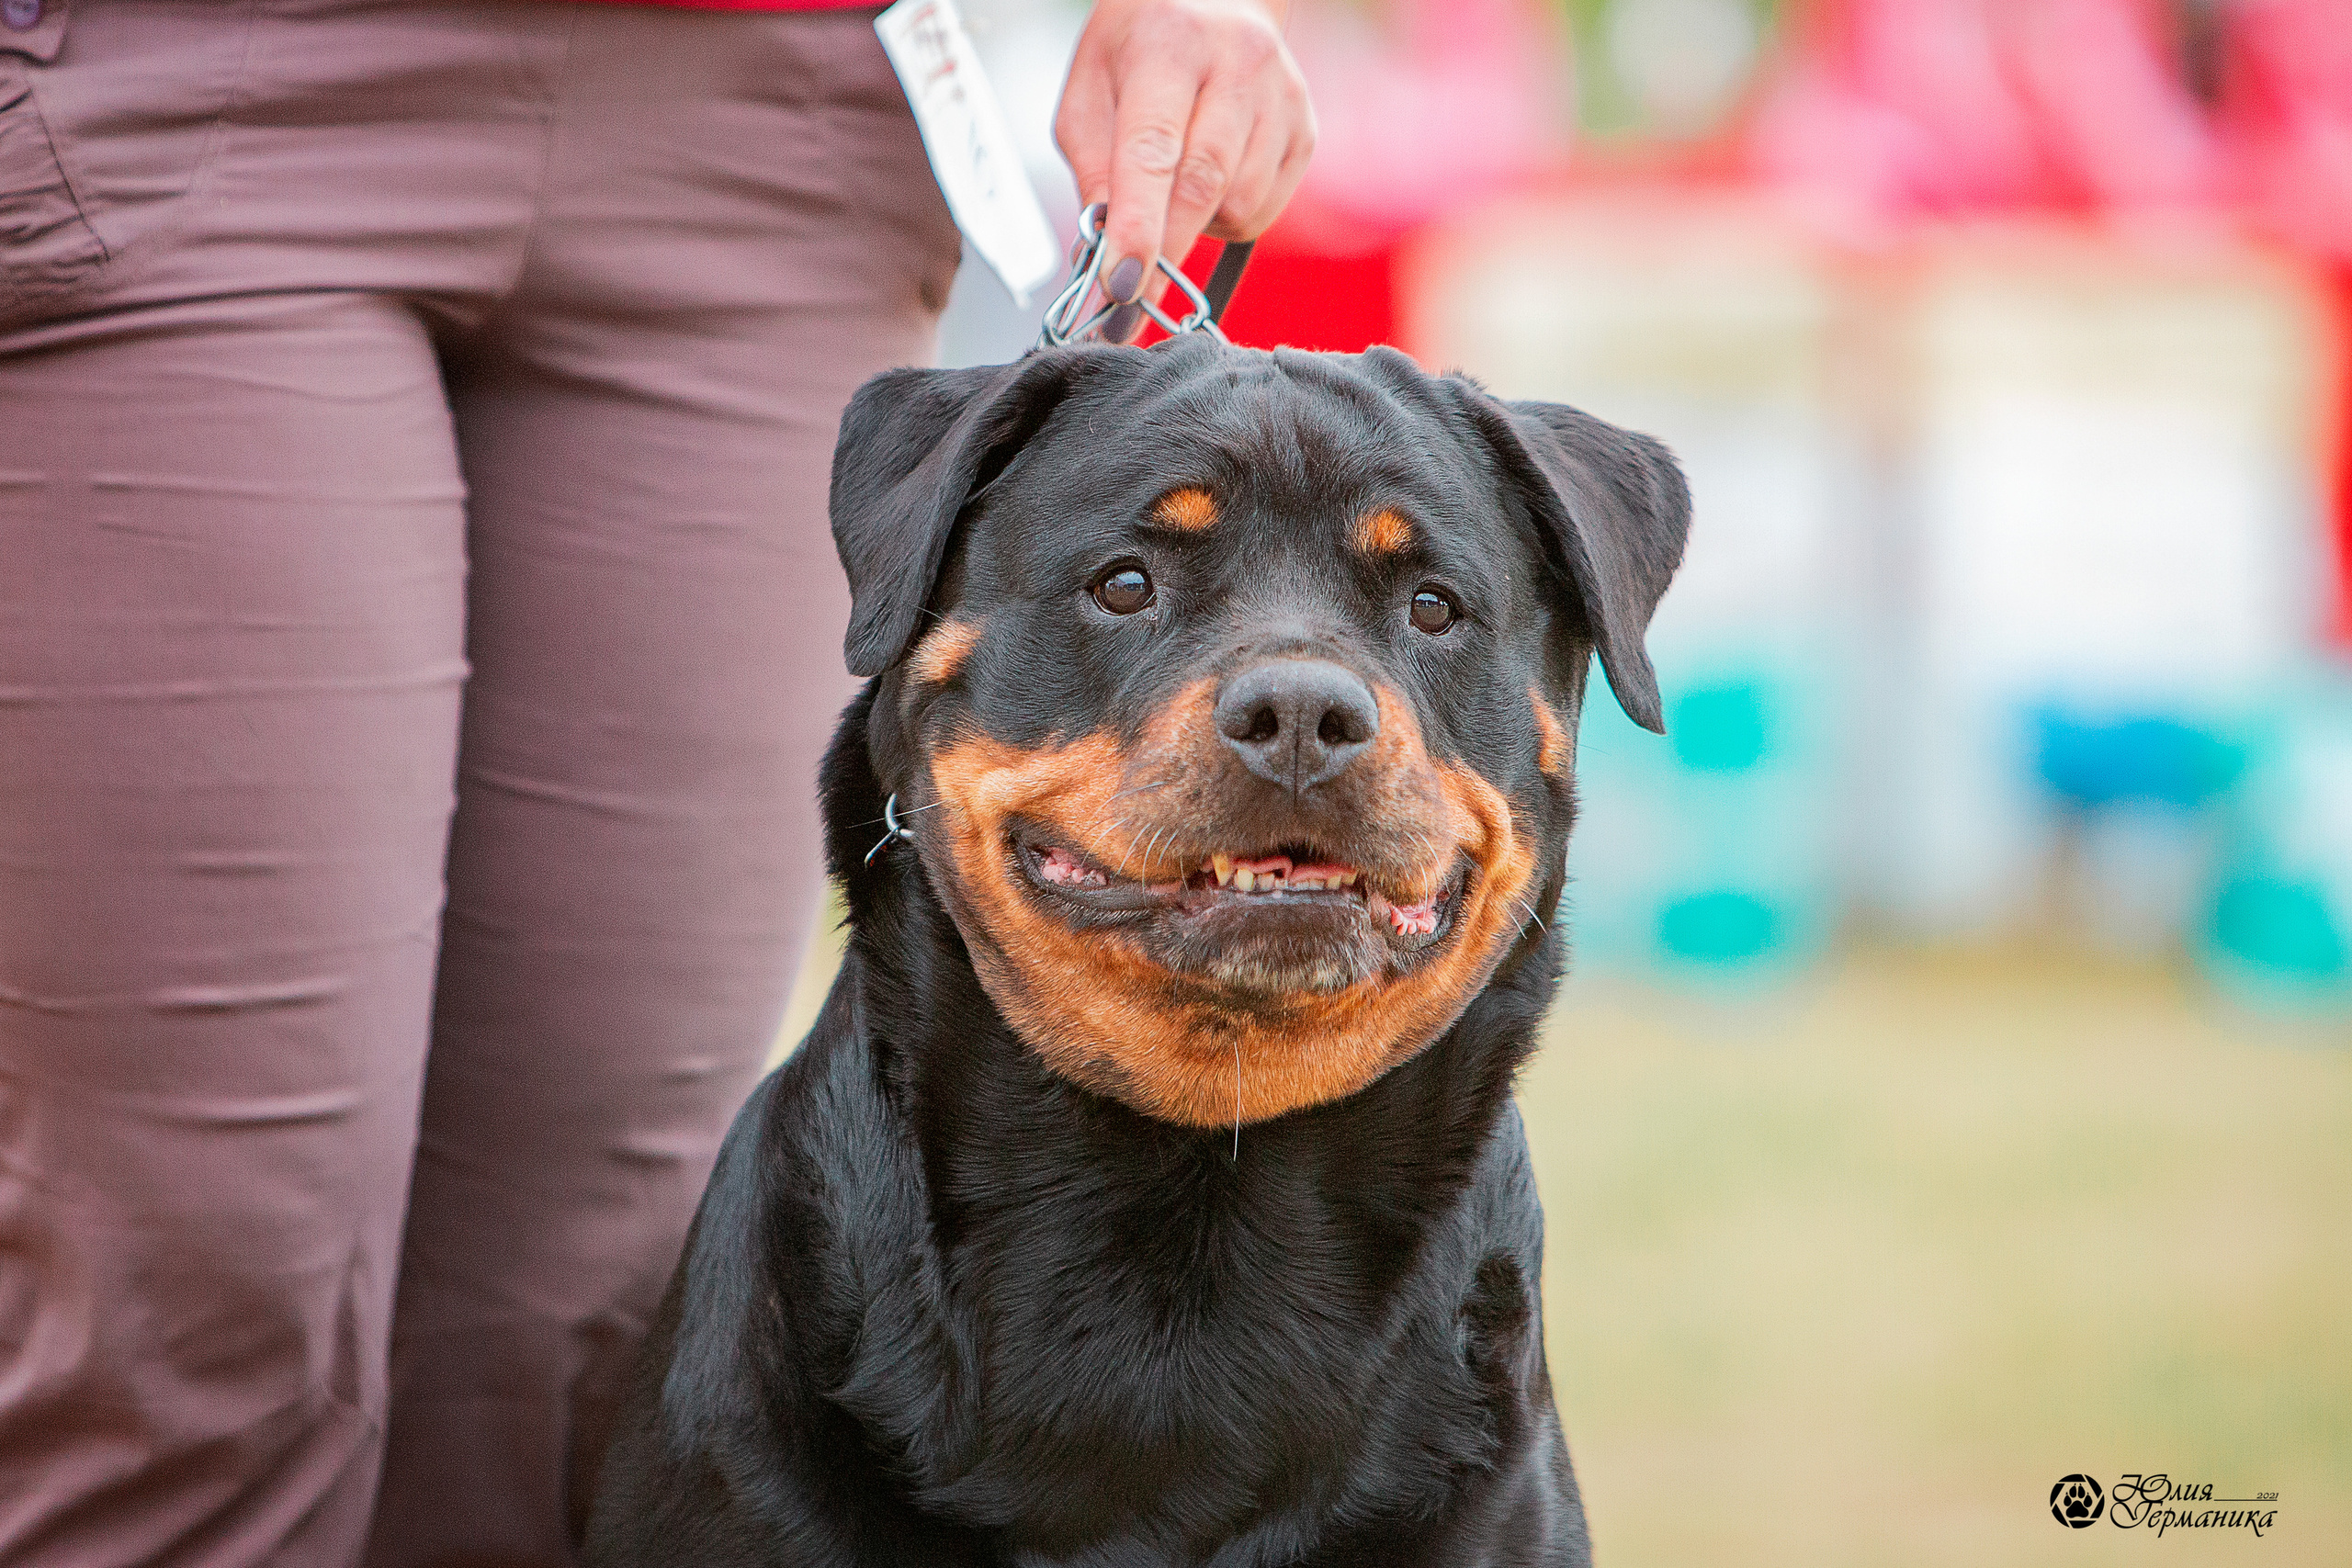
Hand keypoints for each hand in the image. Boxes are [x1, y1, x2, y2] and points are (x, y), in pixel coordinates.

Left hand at [1054, 0, 1314, 339]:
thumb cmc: (1142, 46)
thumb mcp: (1090, 90)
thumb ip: (1093, 169)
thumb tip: (1102, 251)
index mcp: (1172, 46)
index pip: (1154, 152)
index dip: (1138, 228)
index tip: (1120, 285)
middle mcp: (1238, 65)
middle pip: (1203, 186)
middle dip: (1164, 249)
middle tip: (1132, 294)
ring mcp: (1282, 98)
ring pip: (1238, 205)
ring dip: (1197, 224)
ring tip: (1174, 187)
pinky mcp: (1305, 130)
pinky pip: (1263, 210)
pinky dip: (1228, 217)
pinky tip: (1211, 182)